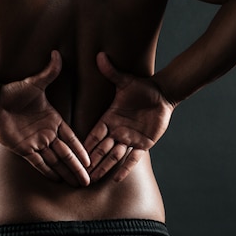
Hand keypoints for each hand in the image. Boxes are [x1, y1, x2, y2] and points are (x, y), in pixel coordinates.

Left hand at [0, 51, 90, 186]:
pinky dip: (47, 171)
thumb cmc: (14, 92)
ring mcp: (36, 142)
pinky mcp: (23, 149)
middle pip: (66, 154)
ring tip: (76, 184)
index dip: (81, 150)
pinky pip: (38, 163)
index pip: (71, 138)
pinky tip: (56, 180)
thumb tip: (57, 54)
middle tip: (88, 181)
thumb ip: (48, 72)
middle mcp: (47, 134)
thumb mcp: (34, 83)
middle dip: (77, 168)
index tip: (91, 160)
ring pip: (54, 161)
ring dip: (65, 172)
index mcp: (54, 120)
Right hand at [84, 52, 174, 182]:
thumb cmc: (143, 87)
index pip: (94, 134)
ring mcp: (129, 139)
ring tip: (92, 179)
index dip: (85, 144)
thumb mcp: (126, 81)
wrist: (162, 94)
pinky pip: (133, 159)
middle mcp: (117, 131)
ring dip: (103, 167)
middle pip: (101, 149)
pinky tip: (116, 179)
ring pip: (114, 156)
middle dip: (91, 161)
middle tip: (79, 174)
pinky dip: (125, 168)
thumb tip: (100, 56)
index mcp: (110, 118)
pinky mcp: (143, 144)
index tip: (73, 154)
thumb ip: (112, 72)